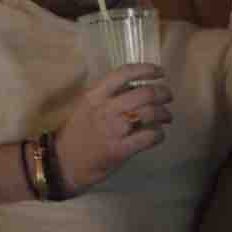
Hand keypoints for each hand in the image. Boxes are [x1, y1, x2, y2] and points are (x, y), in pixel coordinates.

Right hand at [52, 63, 172, 195]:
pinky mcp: (121, 149)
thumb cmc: (76, 131)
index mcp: (94, 95)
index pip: (124, 73)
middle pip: (145, 93)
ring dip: (164, 114)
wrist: (63, 161)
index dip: (147, 69)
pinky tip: (157, 135)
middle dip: (163, 93)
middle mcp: (105, 109)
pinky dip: (159, 134)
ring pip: (151, 113)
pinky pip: (151, 136)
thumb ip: (108, 96)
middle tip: (167, 97)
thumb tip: (137, 87)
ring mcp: (113, 129)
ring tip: (166, 117)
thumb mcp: (86, 106)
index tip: (160, 72)